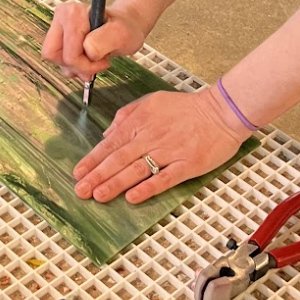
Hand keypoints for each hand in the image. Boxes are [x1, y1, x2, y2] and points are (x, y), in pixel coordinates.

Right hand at [41, 0, 149, 80]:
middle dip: (77, 66)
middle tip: (96, 63)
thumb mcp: (121, 35)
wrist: (126, 25)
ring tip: (93, 59)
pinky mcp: (59, 36)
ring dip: (75, 67)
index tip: (102, 60)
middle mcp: (62, 16)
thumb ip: (104, 41)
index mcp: (73, 13)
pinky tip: (87, 59)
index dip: (85, 64)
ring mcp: (58, 26)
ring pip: (55, 59)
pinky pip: (58, 59)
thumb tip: (87, 50)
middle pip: (54, 55)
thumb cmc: (124, 28)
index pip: (68, 54)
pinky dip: (73, 65)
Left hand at [72, 85, 249, 203]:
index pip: (110, 143)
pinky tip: (132, 198)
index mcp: (140, 122)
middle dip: (97, 176)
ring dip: (115, 184)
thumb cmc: (185, 107)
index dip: (93, 160)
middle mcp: (151, 137)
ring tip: (99, 196)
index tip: (78, 173)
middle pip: (119, 159)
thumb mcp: (151, 102)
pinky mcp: (187, 165)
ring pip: (137, 170)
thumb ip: (126, 116)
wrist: (221, 111)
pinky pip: (164, 178)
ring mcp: (169, 152)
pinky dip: (147, 188)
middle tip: (81, 191)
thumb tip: (107, 134)